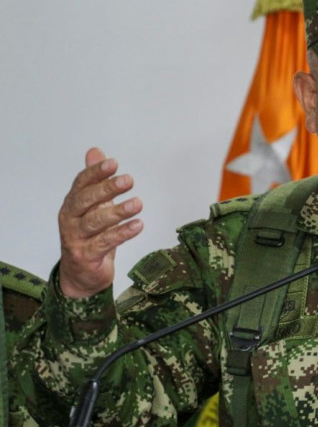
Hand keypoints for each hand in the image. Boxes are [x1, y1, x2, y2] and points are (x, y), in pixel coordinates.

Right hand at [58, 148, 143, 297]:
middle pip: (86, 200)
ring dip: (118, 211)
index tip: (114, 163)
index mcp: (72, 205)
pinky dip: (122, 233)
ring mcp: (76, 238)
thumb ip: (95, 180)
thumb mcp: (92, 207)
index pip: (81, 184)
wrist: (81, 274)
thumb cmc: (89, 236)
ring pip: (96, 222)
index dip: (96, 172)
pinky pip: (105, 242)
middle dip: (107, 189)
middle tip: (129, 180)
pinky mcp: (86, 255)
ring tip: (138, 203)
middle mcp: (70, 220)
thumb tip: (95, 151)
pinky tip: (138, 225)